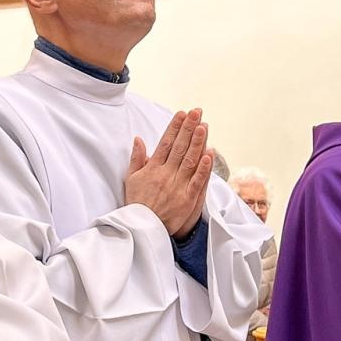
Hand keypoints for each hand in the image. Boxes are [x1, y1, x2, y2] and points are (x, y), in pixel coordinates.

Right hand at [125, 109, 213, 237]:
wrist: (142, 228)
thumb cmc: (137, 204)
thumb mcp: (131, 179)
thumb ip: (136, 159)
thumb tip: (139, 139)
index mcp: (152, 168)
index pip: (165, 143)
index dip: (174, 127)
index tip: (182, 114)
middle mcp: (165, 175)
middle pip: (179, 147)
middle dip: (188, 128)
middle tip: (196, 112)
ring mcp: (177, 186)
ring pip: (189, 160)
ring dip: (197, 142)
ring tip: (203, 126)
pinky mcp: (187, 199)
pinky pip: (197, 181)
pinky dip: (203, 168)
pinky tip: (209, 154)